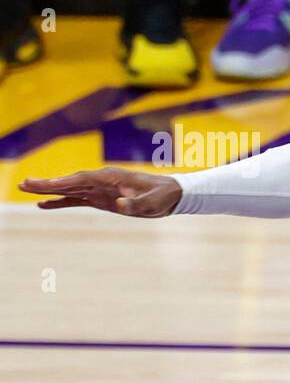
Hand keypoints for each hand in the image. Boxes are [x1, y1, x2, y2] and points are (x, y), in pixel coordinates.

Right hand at [19, 168, 181, 216]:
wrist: (171, 195)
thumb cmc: (163, 196)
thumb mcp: (153, 202)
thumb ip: (136, 203)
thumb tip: (119, 204)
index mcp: (112, 177)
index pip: (83, 178)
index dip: (64, 182)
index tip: (46, 185)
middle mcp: (102, 181)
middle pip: (70, 181)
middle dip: (48, 183)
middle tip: (23, 184)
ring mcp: (100, 189)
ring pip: (69, 189)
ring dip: (48, 191)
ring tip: (25, 190)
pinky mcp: (101, 199)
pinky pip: (77, 200)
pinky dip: (60, 202)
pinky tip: (44, 205)